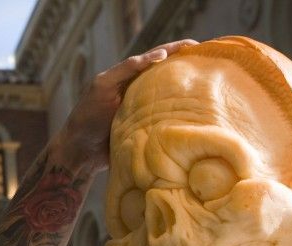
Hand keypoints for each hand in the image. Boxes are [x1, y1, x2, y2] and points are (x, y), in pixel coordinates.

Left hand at [51, 39, 197, 172]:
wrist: (79, 153)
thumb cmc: (87, 117)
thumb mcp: (104, 86)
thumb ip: (127, 69)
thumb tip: (161, 54)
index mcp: (130, 78)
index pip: (158, 57)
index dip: (178, 49)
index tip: (198, 46)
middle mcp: (140, 93)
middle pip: (170, 77)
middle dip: (190, 70)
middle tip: (212, 66)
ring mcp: (145, 113)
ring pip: (172, 100)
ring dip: (189, 95)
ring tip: (211, 89)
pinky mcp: (148, 132)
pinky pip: (168, 123)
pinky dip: (181, 119)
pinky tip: (197, 117)